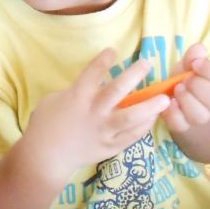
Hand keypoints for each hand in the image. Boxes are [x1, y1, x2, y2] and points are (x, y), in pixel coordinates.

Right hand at [23, 49, 169, 177]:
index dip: (104, 59)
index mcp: (77, 97)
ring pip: (131, 117)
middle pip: (117, 90)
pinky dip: (144, 127)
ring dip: (149, 107)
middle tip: (147, 64)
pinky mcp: (110, 147)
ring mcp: (104, 131)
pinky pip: (131, 136)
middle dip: (134, 75)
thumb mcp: (52, 100)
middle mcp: (94, 112)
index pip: (93, 72)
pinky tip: (153, 118)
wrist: (45, 157)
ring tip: (165, 99)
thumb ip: (73, 92)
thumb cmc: (44, 125)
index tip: (113, 51)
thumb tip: (91, 87)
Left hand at [160, 43, 209, 132]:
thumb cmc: (187, 77)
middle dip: (196, 86)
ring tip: (176, 89)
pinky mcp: (184, 126)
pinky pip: (180, 124)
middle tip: (184, 79)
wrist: (177, 97)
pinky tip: (168, 102)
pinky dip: (172, 114)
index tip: (195, 64)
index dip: (209, 70)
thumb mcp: (189, 64)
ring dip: (185, 100)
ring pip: (199, 115)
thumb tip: (198, 49)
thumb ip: (193, 56)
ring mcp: (202, 117)